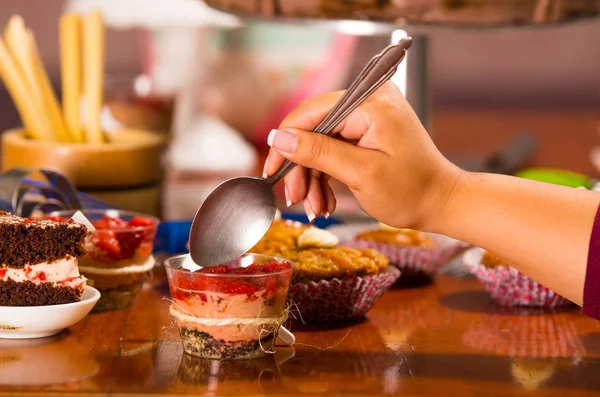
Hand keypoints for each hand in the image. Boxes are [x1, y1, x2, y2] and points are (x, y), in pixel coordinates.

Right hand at [262, 82, 462, 229]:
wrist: (441, 202)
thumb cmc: (412, 192)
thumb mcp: (361, 174)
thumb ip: (319, 152)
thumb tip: (278, 137)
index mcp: (371, 103)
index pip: (311, 113)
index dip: (286, 143)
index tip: (272, 172)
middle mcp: (369, 100)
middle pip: (313, 128)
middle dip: (301, 167)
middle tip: (295, 199)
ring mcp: (369, 114)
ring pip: (320, 141)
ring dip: (312, 176)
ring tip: (315, 207)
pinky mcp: (367, 129)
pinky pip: (334, 147)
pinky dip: (326, 174)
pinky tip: (325, 199)